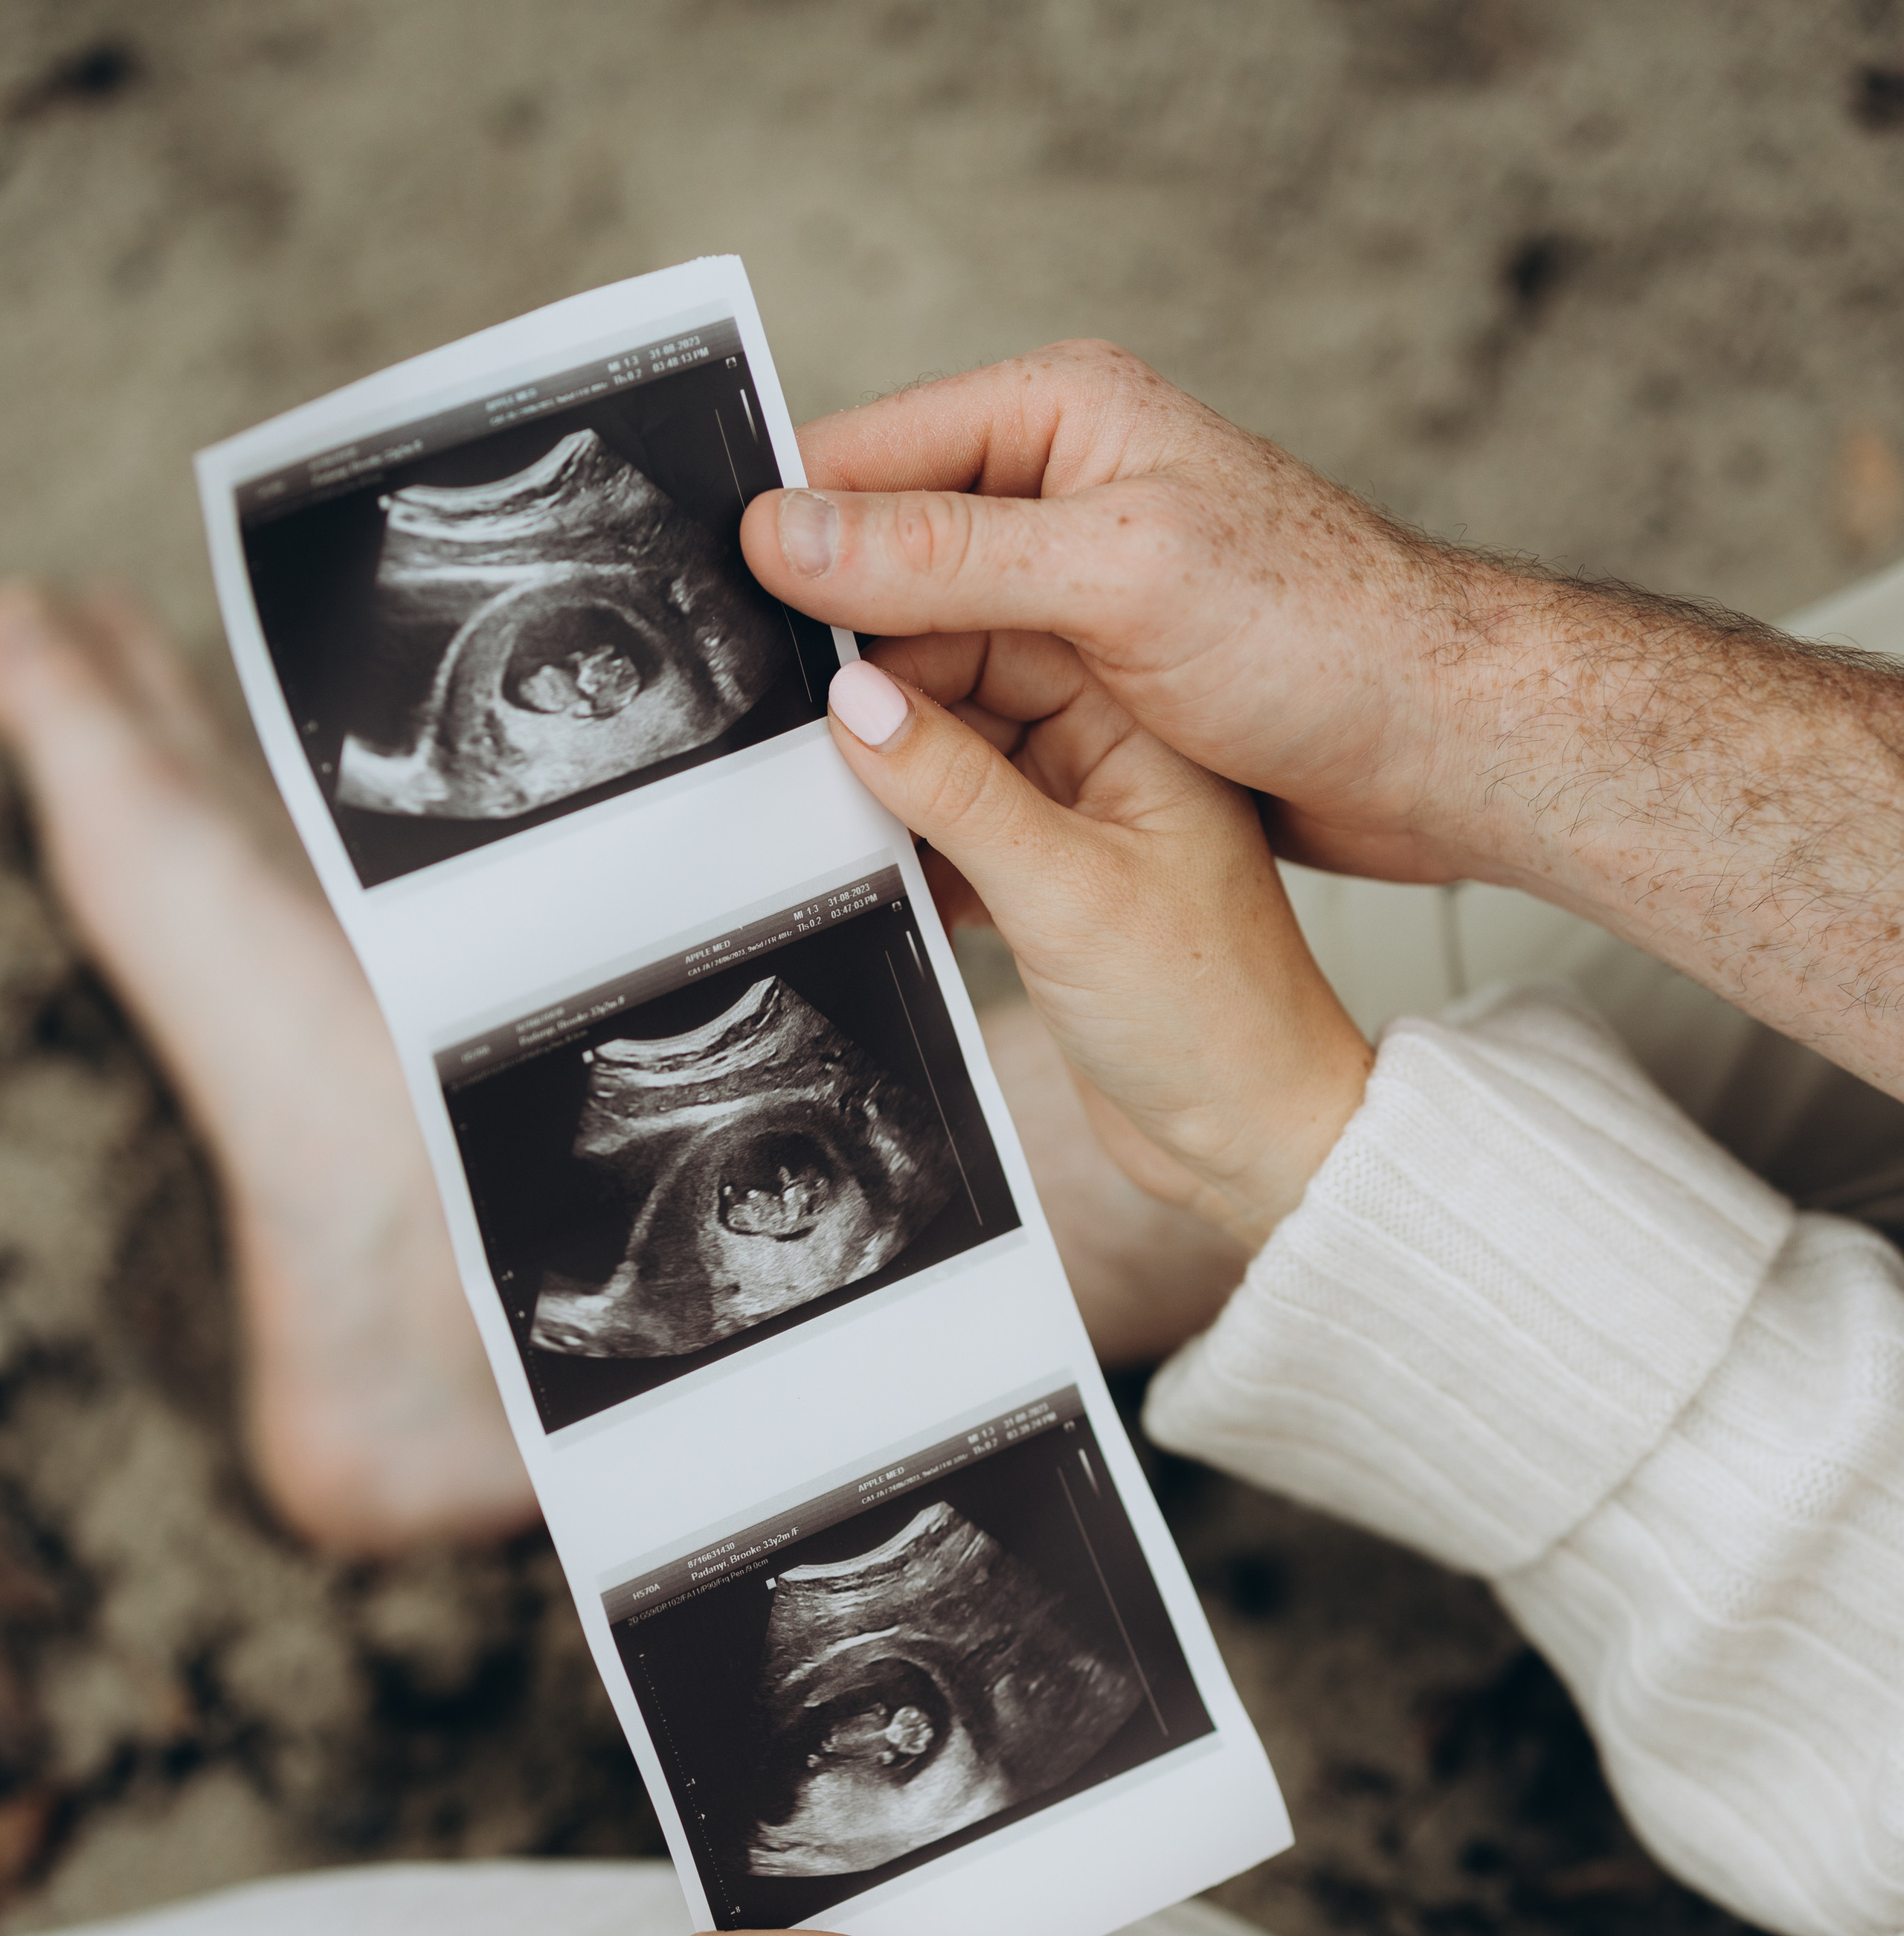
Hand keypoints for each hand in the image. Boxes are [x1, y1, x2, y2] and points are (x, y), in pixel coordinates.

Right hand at [740, 342, 1903, 1097]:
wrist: (1441, 756)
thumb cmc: (1320, 641)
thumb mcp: (1111, 582)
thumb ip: (939, 560)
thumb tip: (785, 541)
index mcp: (1061, 424)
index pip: (870, 457)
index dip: (786, 536)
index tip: (705, 610)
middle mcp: (1060, 506)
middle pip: (882, 573)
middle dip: (826, 650)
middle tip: (743, 731)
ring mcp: (1072, 612)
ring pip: (918, 668)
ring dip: (871, 731)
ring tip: (802, 792)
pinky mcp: (1089, 705)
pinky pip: (970, 733)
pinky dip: (929, 778)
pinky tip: (890, 830)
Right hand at [821, 636, 1370, 1246]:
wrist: (1253, 1137)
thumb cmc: (1214, 1014)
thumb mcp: (1065, 890)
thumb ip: (953, 788)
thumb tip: (856, 704)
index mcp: (1135, 713)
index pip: (996, 620)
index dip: (898, 632)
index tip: (810, 655)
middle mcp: (1108, 749)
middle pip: (963, 683)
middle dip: (880, 711)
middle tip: (789, 737)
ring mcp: (1080, 816)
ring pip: (950, 762)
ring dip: (889, 788)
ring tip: (824, 813)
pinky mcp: (1054, 883)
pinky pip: (955, 834)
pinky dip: (912, 851)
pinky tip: (875, 878)